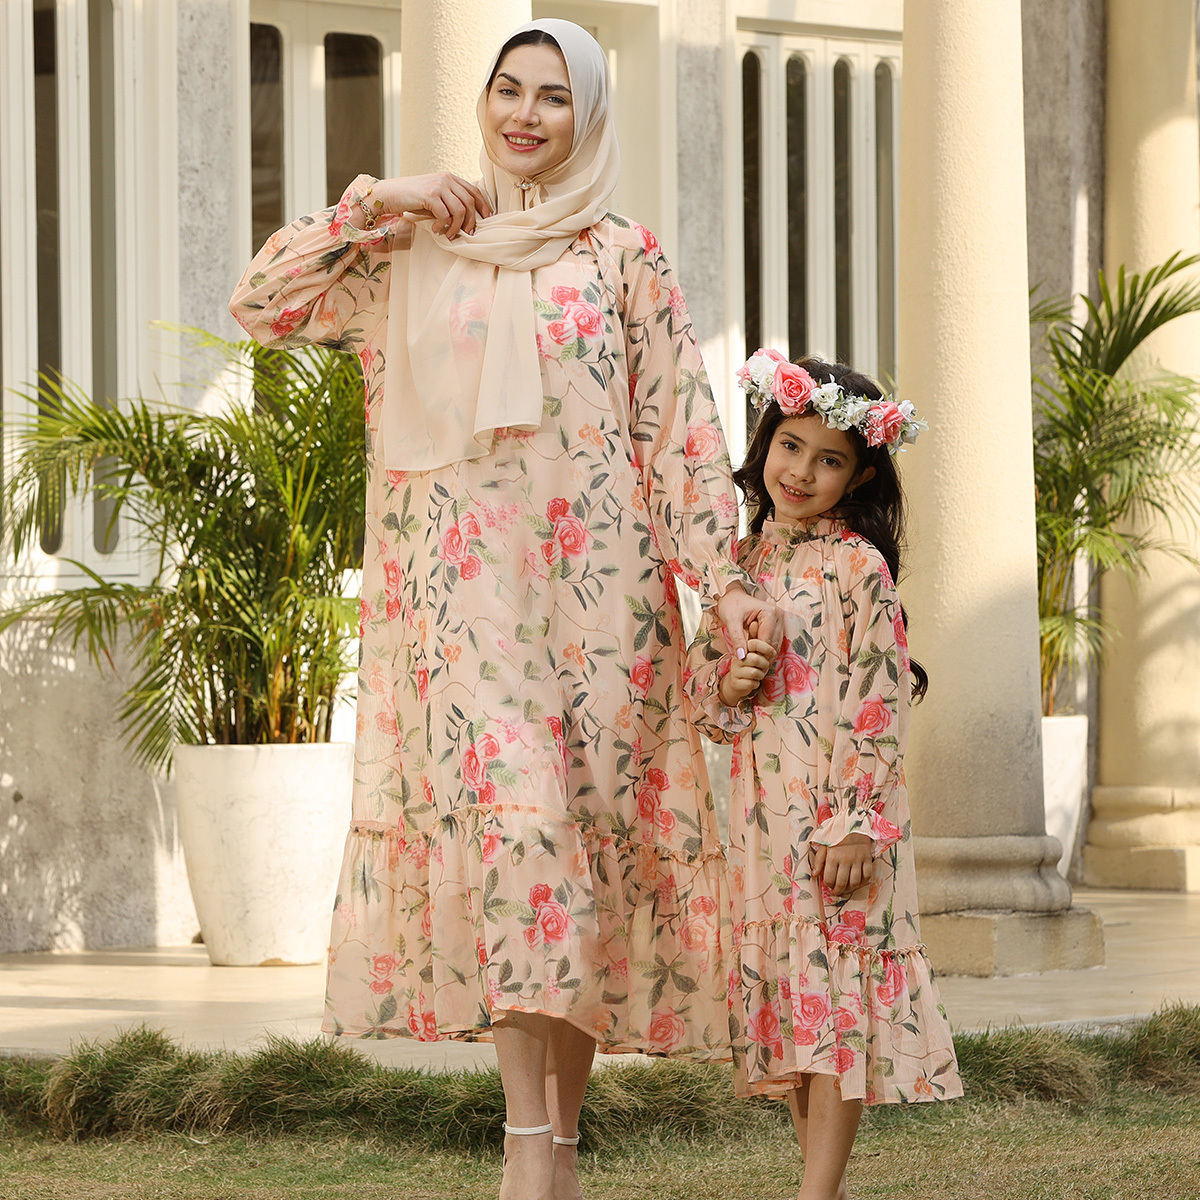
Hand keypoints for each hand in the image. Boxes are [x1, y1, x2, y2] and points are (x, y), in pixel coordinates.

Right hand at [356, 173, 493, 237]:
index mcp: (450, 177)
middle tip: (467, 233)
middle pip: (470, 202)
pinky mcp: (429, 195)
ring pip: (460, 210)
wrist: (390, 194)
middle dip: (471, 221)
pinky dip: (443, 226)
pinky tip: (435, 229)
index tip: (486, 220)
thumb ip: (450, 201)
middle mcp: (446, 179)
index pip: (475, 191)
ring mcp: (438, 185)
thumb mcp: (435, 196)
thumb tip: (469, 219)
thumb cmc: (413, 198)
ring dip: (456, 227)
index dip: (484, 207)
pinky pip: (445, 215)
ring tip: (449, 234)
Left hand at [715, 584, 780, 658]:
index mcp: (770, 612)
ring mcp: (780, 622)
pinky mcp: (778, 627)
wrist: (732, 597)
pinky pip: (773, 644)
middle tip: (744, 652)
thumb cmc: (731, 605)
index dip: (754, 650)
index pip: (767, 641)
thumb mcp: (731, 622)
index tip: (742, 654)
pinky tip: (752, 646)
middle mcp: (779, 616)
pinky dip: (764, 649)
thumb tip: (742, 657)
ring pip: (774, 646)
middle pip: (773, 645)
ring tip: (747, 648)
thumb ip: (737, 639)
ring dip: (762, 651)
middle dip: (759, 651)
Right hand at [718, 637, 777, 705]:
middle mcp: (737, 659)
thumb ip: (760, 646)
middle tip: (763, 667)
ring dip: (760, 675)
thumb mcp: (755, 655)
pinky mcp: (735, 683)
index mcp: (742, 649)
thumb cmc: (750, 667)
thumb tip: (763, 632)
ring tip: (758, 675)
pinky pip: (752, 683)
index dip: (766, 647)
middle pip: (756, 659)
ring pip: (754, 672)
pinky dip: (756, 684)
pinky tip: (752, 682)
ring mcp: (735, 671)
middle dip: (764, 664)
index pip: (753, 643)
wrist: (736, 684)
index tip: (773, 653)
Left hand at [810, 833, 873, 896]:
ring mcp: (857, 860)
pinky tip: (859, 882)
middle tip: (836, 892)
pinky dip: (864, 882)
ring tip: (847, 888)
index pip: (829, 878)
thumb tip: (814, 875)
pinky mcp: (867, 858)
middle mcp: (845, 860)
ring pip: (855, 882)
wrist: (852, 821)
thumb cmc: (836, 833)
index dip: (828, 885)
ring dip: (850, 889)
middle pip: (842, 883)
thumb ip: (818, 860)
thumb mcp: (824, 844)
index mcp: (832, 856)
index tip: (828, 885)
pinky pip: (867, 875)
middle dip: (838, 891)